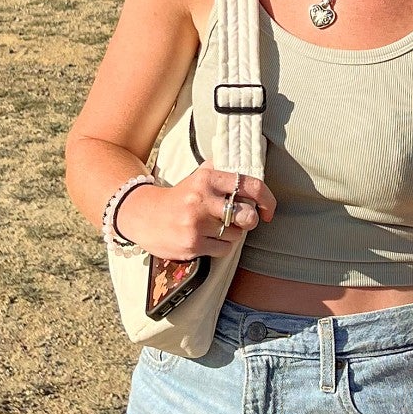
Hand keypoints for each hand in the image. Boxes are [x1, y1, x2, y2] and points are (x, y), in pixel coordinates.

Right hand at [116, 167, 272, 259]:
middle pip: (247, 215)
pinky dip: (221, 246)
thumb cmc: (179, 197)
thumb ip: (222, 169)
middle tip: (242, 219)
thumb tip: (250, 163)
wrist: (144, 216)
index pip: (250, 185)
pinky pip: (223, 249)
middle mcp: (202, 199)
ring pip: (236, 235)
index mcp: (207, 178)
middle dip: (250, 220)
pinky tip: (207, 238)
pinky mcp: (192, 245)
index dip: (267, 199)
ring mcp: (197, 224)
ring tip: (216, 227)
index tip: (268, 209)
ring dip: (232, 234)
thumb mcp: (197, 176)